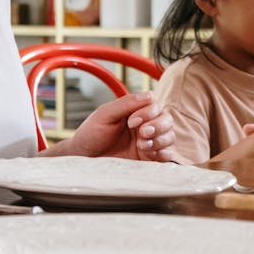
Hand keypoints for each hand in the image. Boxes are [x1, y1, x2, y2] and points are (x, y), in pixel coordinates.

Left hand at [48, 92, 175, 161]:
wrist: (84, 157)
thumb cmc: (91, 134)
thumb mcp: (105, 114)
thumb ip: (126, 103)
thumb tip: (149, 94)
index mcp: (134, 112)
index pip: (155, 106)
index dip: (148, 113)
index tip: (131, 121)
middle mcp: (144, 125)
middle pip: (167, 120)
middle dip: (158, 126)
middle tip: (142, 134)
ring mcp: (148, 142)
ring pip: (169, 137)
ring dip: (159, 140)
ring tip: (141, 146)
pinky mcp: (149, 159)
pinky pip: (167, 155)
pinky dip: (162, 153)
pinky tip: (148, 154)